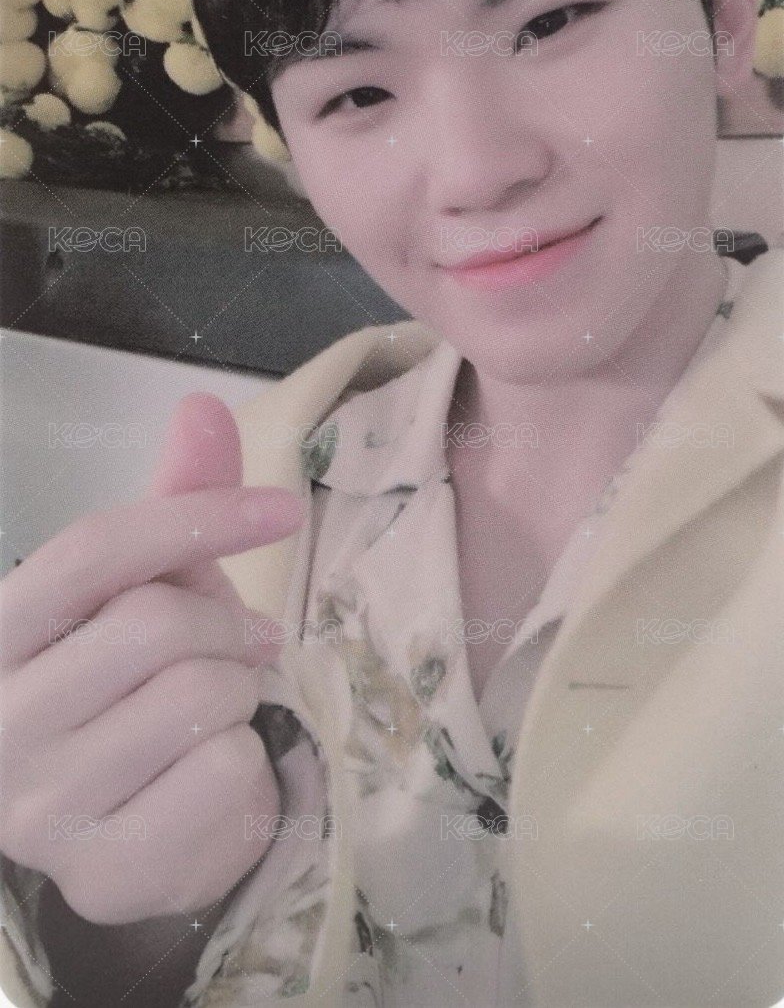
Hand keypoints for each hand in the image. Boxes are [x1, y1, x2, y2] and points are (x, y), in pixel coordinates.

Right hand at [0, 393, 302, 923]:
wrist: (128, 822)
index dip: (196, 517)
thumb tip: (202, 404)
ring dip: (239, 691)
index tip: (282, 507)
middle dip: (227, 625)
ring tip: (224, 703)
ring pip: (200, 700)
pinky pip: (224, 777)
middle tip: (246, 641)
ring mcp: (43, 809)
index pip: (91, 553)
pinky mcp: (103, 873)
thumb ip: (175, 501)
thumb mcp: (149, 587)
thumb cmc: (134, 685)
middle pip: (153, 626)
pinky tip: (217, 771)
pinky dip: (249, 764)